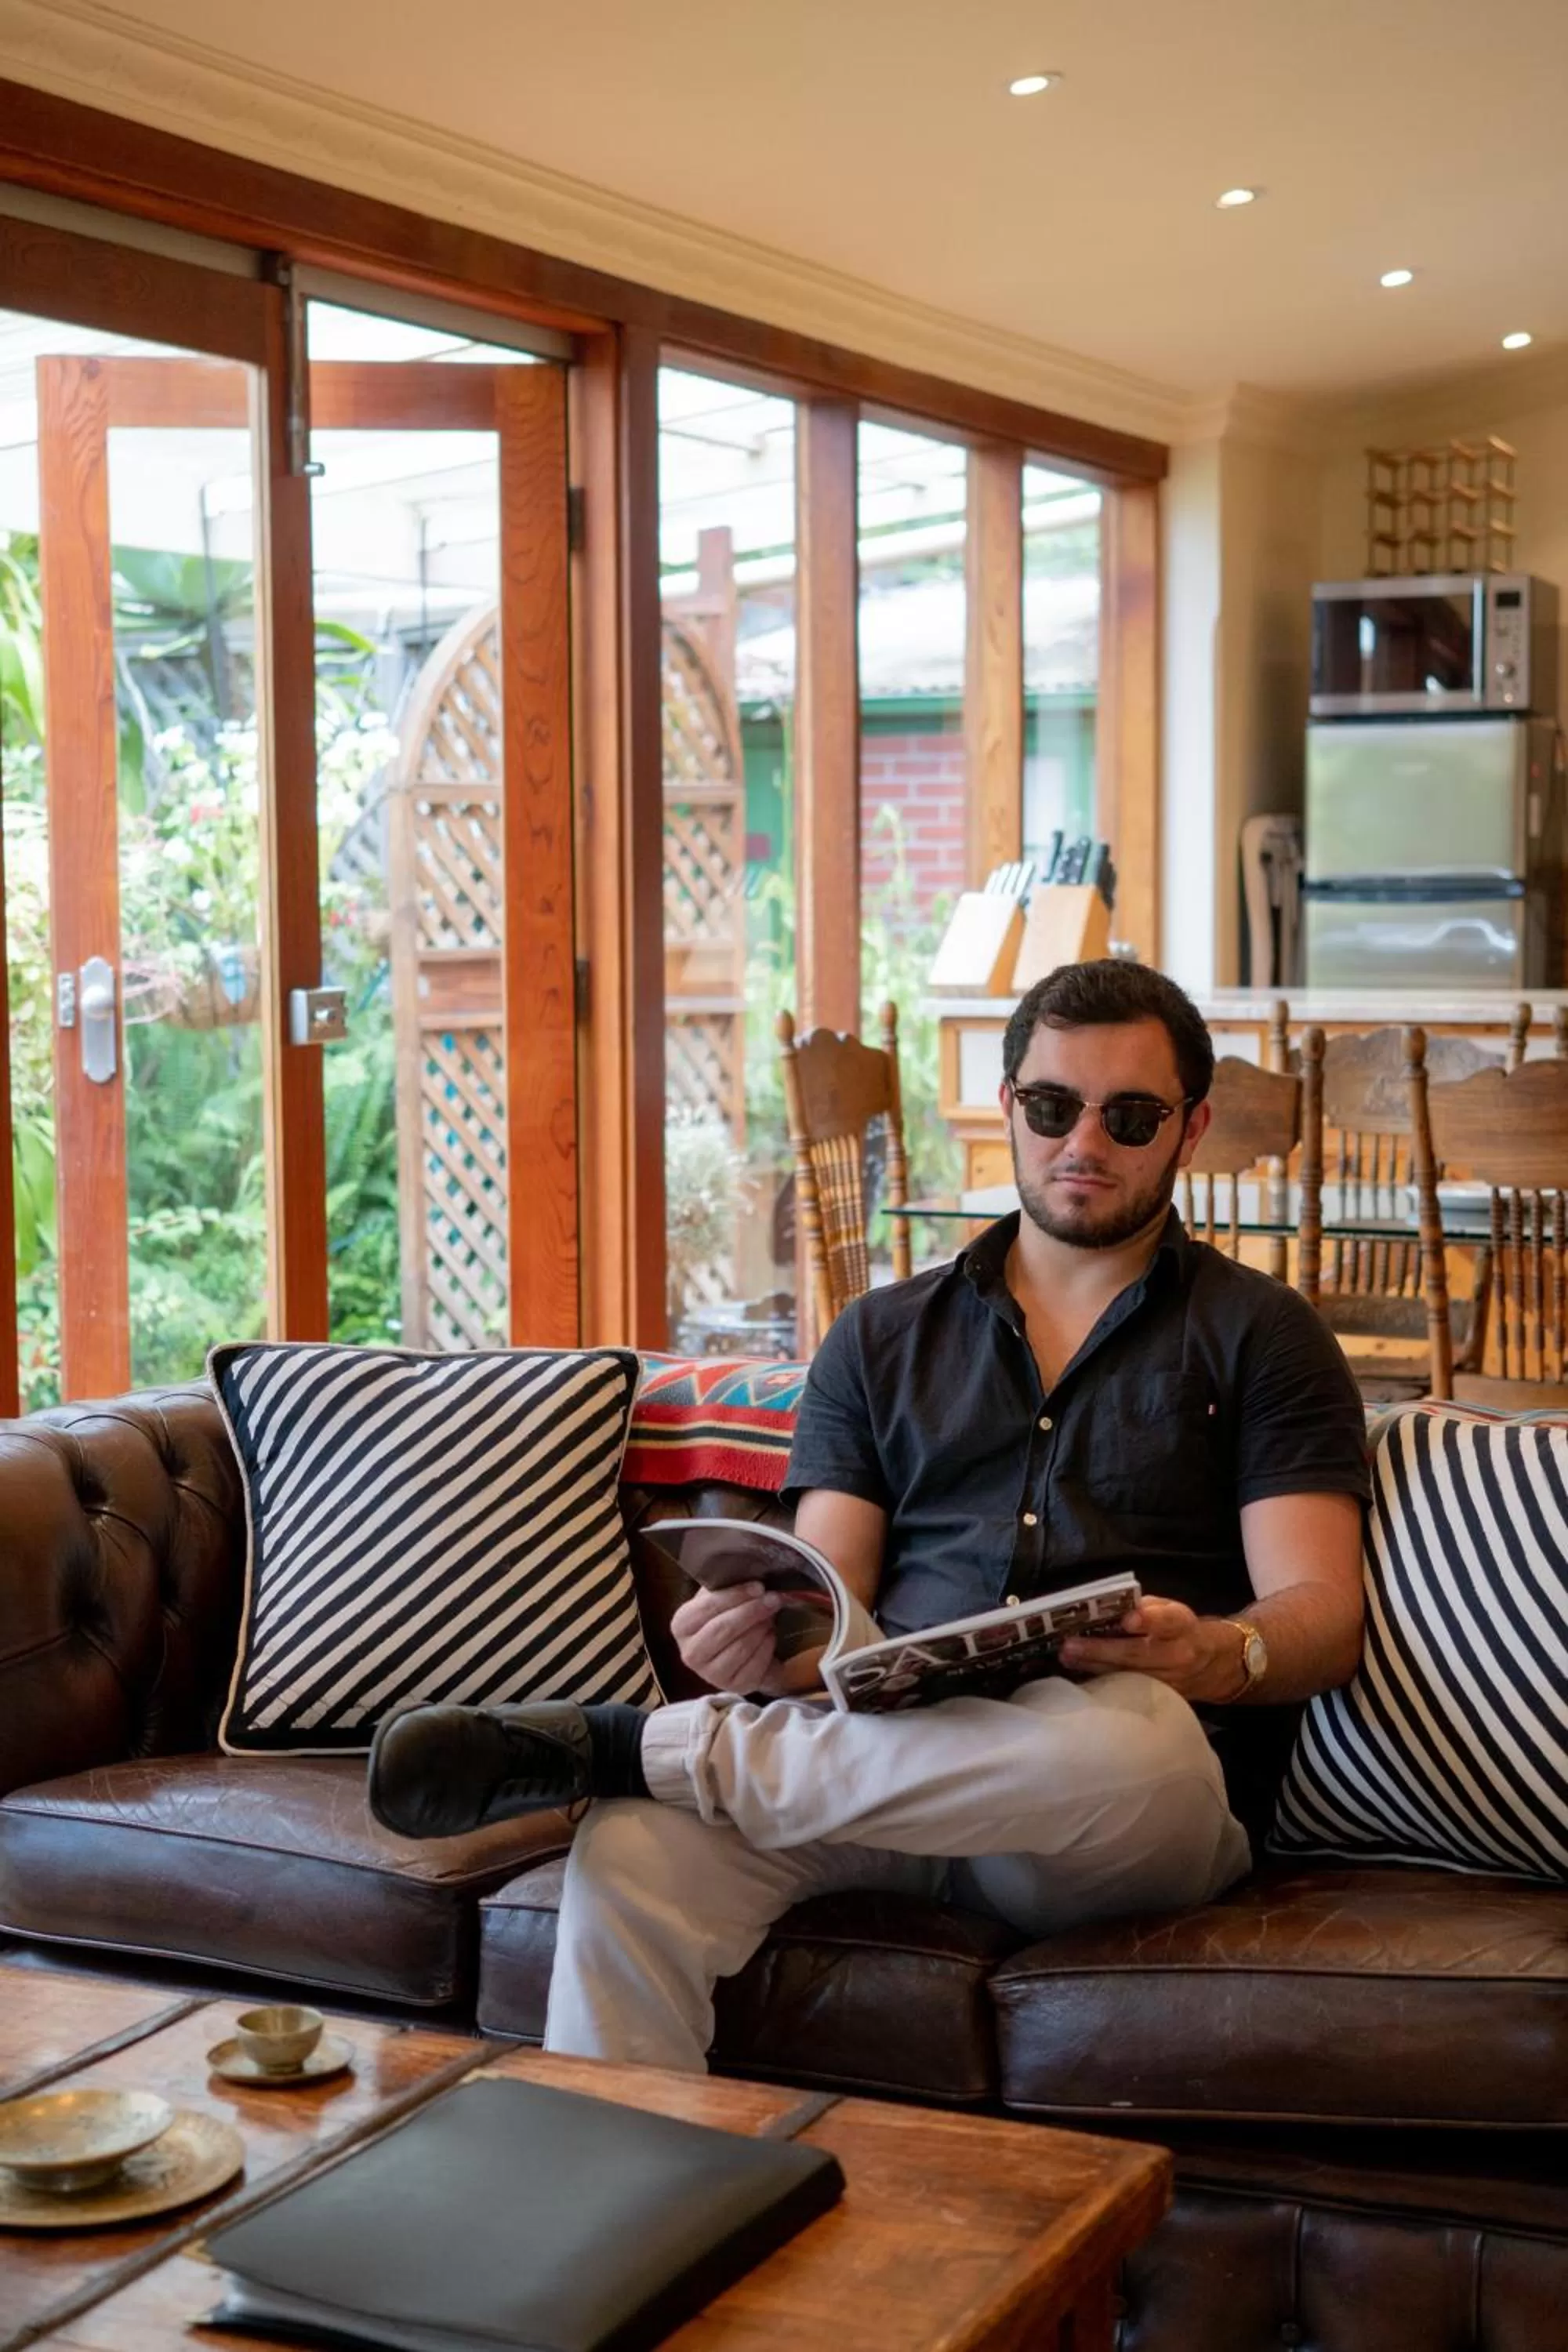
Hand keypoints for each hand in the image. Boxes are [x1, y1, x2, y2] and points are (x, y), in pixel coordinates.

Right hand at [669, 1582, 815, 1697]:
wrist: (740, 1653)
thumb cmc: (728, 1618)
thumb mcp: (721, 1599)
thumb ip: (726, 1585)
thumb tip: (748, 1569)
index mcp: (682, 1625)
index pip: (706, 1608)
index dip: (734, 1595)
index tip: (758, 1586)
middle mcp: (690, 1653)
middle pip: (723, 1629)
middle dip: (752, 1611)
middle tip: (773, 1598)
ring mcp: (711, 1674)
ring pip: (741, 1647)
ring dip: (761, 1629)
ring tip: (769, 1617)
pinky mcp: (734, 1687)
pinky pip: (755, 1664)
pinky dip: (767, 1647)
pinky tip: (770, 1636)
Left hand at [1058, 1598, 1243, 1703]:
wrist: (1210, 1665)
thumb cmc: (1179, 1629)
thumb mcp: (1171, 1609)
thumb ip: (1146, 1607)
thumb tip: (1113, 1607)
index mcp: (1182, 1625)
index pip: (1168, 1621)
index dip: (1149, 1620)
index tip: (1128, 1620)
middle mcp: (1178, 1655)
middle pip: (1138, 1654)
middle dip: (1101, 1650)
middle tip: (1069, 1646)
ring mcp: (1168, 1682)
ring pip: (1128, 1676)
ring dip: (1094, 1668)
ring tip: (1067, 1658)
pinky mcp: (1158, 1699)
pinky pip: (1127, 1690)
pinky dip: (1102, 1682)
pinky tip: (1078, 1674)